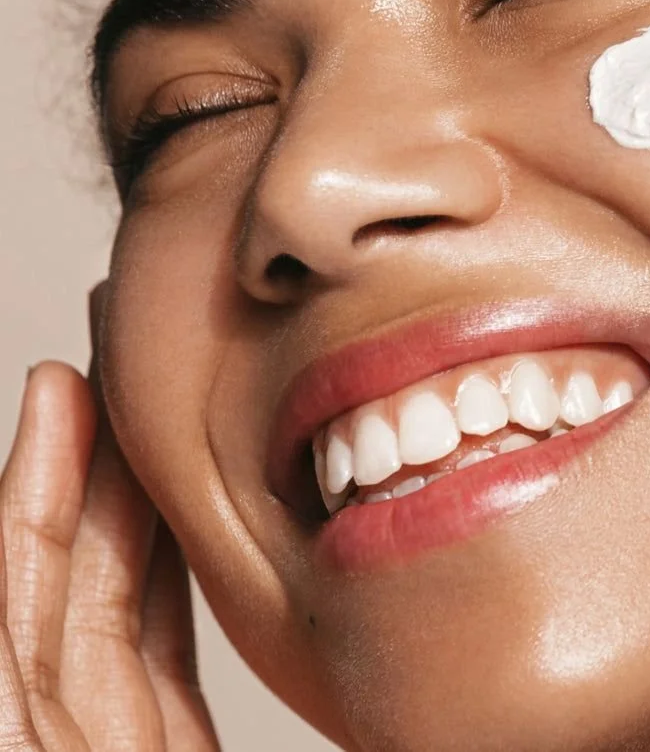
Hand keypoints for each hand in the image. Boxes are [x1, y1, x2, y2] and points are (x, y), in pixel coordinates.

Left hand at [0, 288, 218, 749]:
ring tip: (177, 407)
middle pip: (78, 551)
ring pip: (131, 583)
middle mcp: (45, 705)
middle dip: (103, 447)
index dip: (43, 462)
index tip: (66, 379)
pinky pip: (175, 638)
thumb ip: (12, 610)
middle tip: (129, 356)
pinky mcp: (171, 751)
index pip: (20, 554)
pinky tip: (211, 516)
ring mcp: (108, 727)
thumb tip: (22, 495)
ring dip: (154, 491)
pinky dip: (192, 566)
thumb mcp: (11, 726)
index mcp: (6, 701)